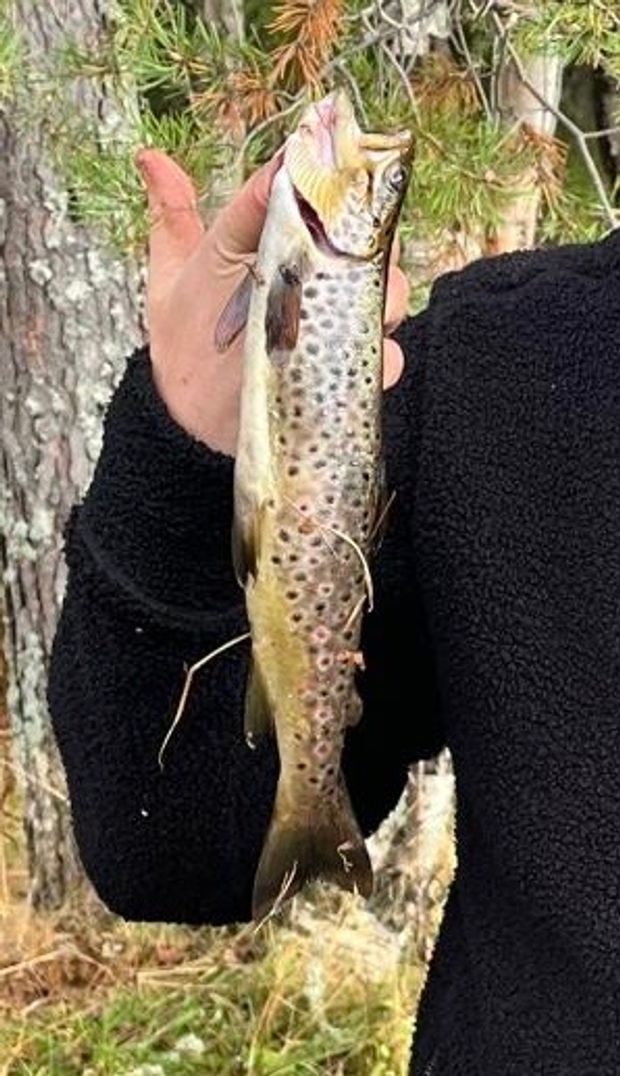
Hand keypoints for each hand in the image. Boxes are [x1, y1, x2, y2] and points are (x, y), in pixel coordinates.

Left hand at [136, 149, 409, 455]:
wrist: (187, 411)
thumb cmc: (184, 335)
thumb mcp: (179, 272)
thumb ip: (176, 217)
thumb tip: (151, 159)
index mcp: (288, 244)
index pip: (330, 199)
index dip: (336, 177)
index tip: (329, 163)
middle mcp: (323, 280)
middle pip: (375, 243)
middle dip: (373, 236)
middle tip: (345, 240)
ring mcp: (340, 326)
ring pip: (391, 296)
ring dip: (383, 293)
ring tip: (344, 299)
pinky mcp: (348, 372)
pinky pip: (387, 357)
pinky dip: (381, 352)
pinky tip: (343, 351)